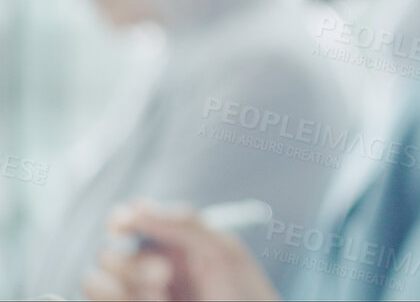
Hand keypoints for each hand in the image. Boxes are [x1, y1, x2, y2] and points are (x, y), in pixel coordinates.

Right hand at [80, 201, 280, 301]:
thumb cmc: (244, 294)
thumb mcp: (222, 251)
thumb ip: (183, 224)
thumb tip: (135, 207)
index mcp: (168, 244)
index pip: (127, 222)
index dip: (119, 219)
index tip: (123, 224)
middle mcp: (146, 270)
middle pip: (106, 255)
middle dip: (130, 263)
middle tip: (165, 272)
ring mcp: (136, 296)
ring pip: (95, 284)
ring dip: (123, 288)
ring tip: (162, 296)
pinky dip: (121, 301)